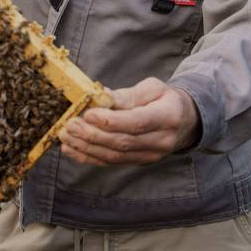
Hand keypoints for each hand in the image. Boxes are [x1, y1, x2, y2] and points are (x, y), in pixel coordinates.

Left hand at [58, 77, 199, 165]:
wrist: (184, 122)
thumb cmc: (165, 99)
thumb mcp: (154, 88)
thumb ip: (129, 95)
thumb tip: (101, 96)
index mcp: (167, 117)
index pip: (137, 122)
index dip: (111, 121)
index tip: (88, 114)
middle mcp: (161, 141)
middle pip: (123, 142)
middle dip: (93, 135)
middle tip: (70, 125)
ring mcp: (150, 156)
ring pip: (115, 155)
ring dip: (87, 147)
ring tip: (66, 137)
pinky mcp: (139, 163)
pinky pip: (112, 162)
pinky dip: (90, 157)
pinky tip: (72, 150)